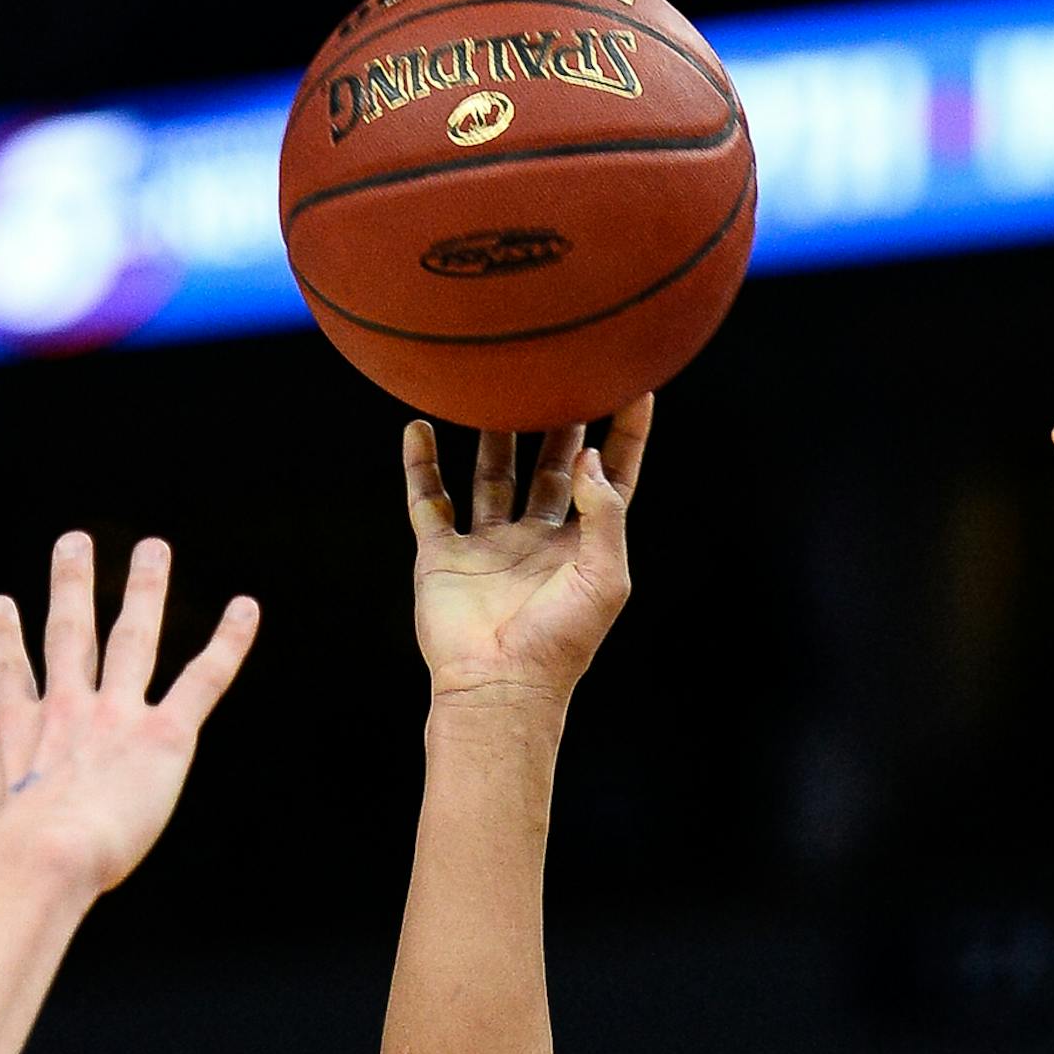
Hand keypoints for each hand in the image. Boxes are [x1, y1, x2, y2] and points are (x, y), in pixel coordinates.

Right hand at [0, 533, 257, 888]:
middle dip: (72, 586)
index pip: (8, 673)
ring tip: (154, 549)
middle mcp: (67, 710)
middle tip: (75, 543)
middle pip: (69, 634)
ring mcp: (116, 715)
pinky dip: (227, 643)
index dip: (2, 638)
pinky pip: (203, 679)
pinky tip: (246, 609)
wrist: (41, 858)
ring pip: (134, 637)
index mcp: (17, 733)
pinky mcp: (163, 734)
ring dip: (144, 590)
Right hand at [404, 400, 650, 702]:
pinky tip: (418, 426)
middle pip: (549, 466)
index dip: (625, 435)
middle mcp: (536, 540)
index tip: (635, 384)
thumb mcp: (605, 576)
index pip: (610, 479)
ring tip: (492, 381)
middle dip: (557, 420)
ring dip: (492, 431)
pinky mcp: (443, 556)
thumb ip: (603, 513)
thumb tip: (587, 455)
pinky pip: (429, 500)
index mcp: (581, 547)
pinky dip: (420, 465)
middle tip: (560, 367)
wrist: (498, 686)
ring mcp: (489, 546)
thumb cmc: (560, 641)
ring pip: (491, 473)